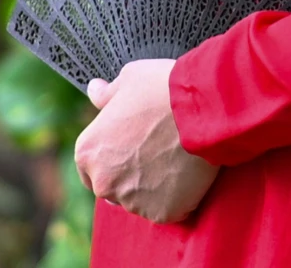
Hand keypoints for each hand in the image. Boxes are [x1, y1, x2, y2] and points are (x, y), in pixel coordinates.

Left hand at [77, 57, 220, 223]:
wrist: (202, 109)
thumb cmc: (163, 89)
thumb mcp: (130, 79)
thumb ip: (107, 94)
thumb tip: (94, 90)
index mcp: (88, 152)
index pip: (90, 166)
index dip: (111, 156)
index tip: (131, 146)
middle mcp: (103, 183)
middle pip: (113, 186)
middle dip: (130, 174)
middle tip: (157, 152)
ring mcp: (132, 202)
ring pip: (140, 199)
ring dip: (152, 186)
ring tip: (175, 160)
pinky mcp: (161, 212)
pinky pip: (166, 208)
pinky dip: (175, 197)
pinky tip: (187, 173)